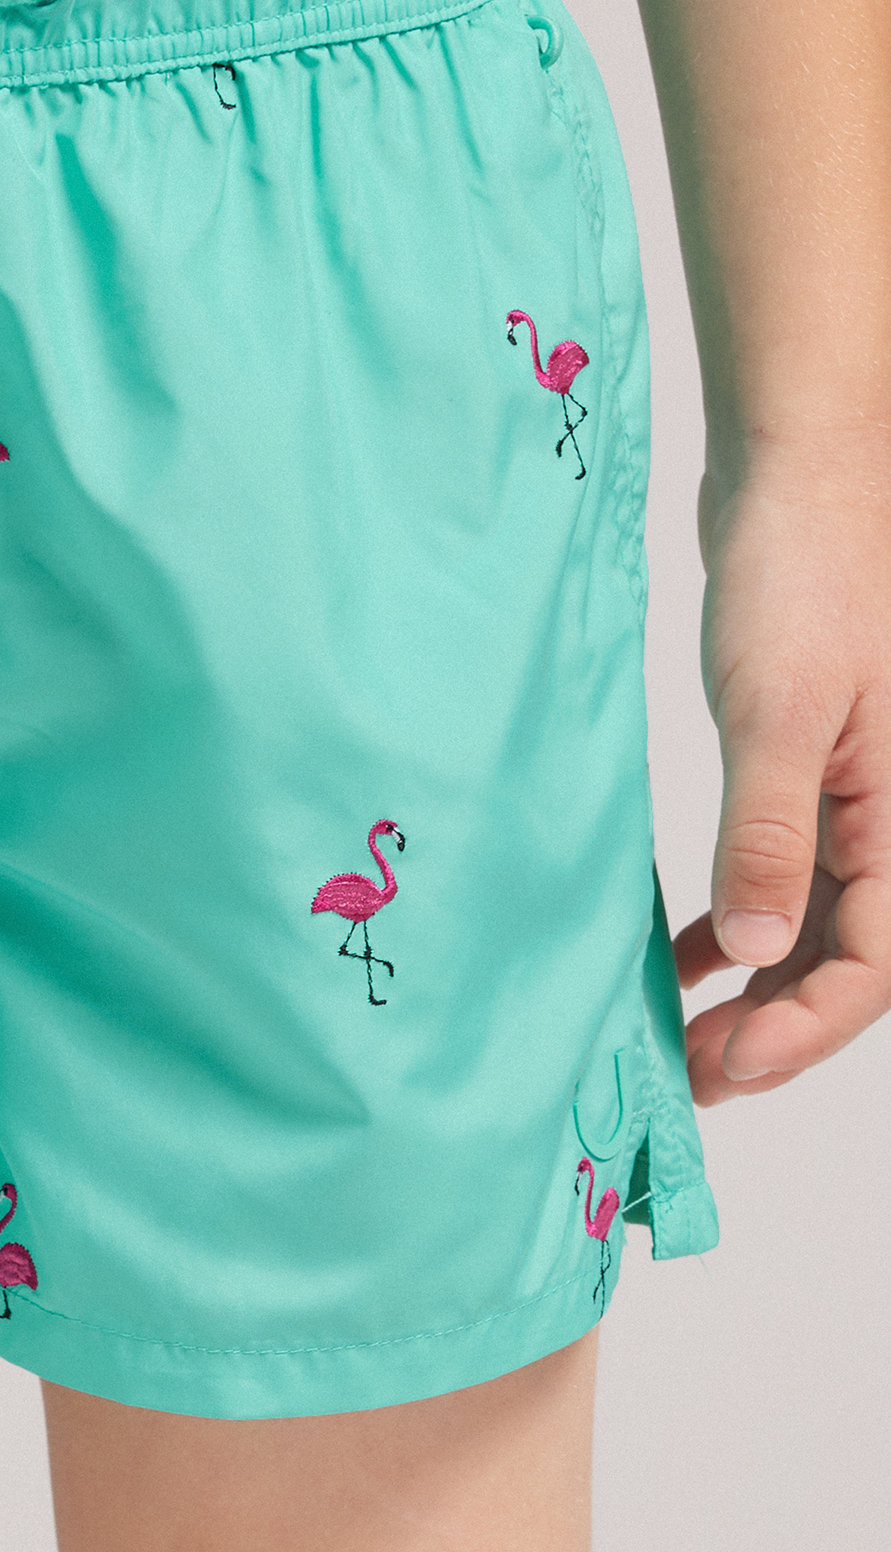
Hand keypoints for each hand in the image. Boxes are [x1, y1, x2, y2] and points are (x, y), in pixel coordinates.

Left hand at [676, 440, 890, 1102]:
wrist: (796, 475)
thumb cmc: (805, 574)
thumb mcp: (776, 709)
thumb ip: (769, 831)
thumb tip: (761, 947)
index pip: (871, 966)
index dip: (800, 1030)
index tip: (723, 1065)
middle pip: (846, 960)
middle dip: (772, 1028)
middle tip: (688, 1077)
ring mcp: (855, 797)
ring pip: (814, 922)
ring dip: (753, 983)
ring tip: (680, 1034)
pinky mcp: (808, 769)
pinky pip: (786, 871)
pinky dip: (740, 915)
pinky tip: (686, 948)